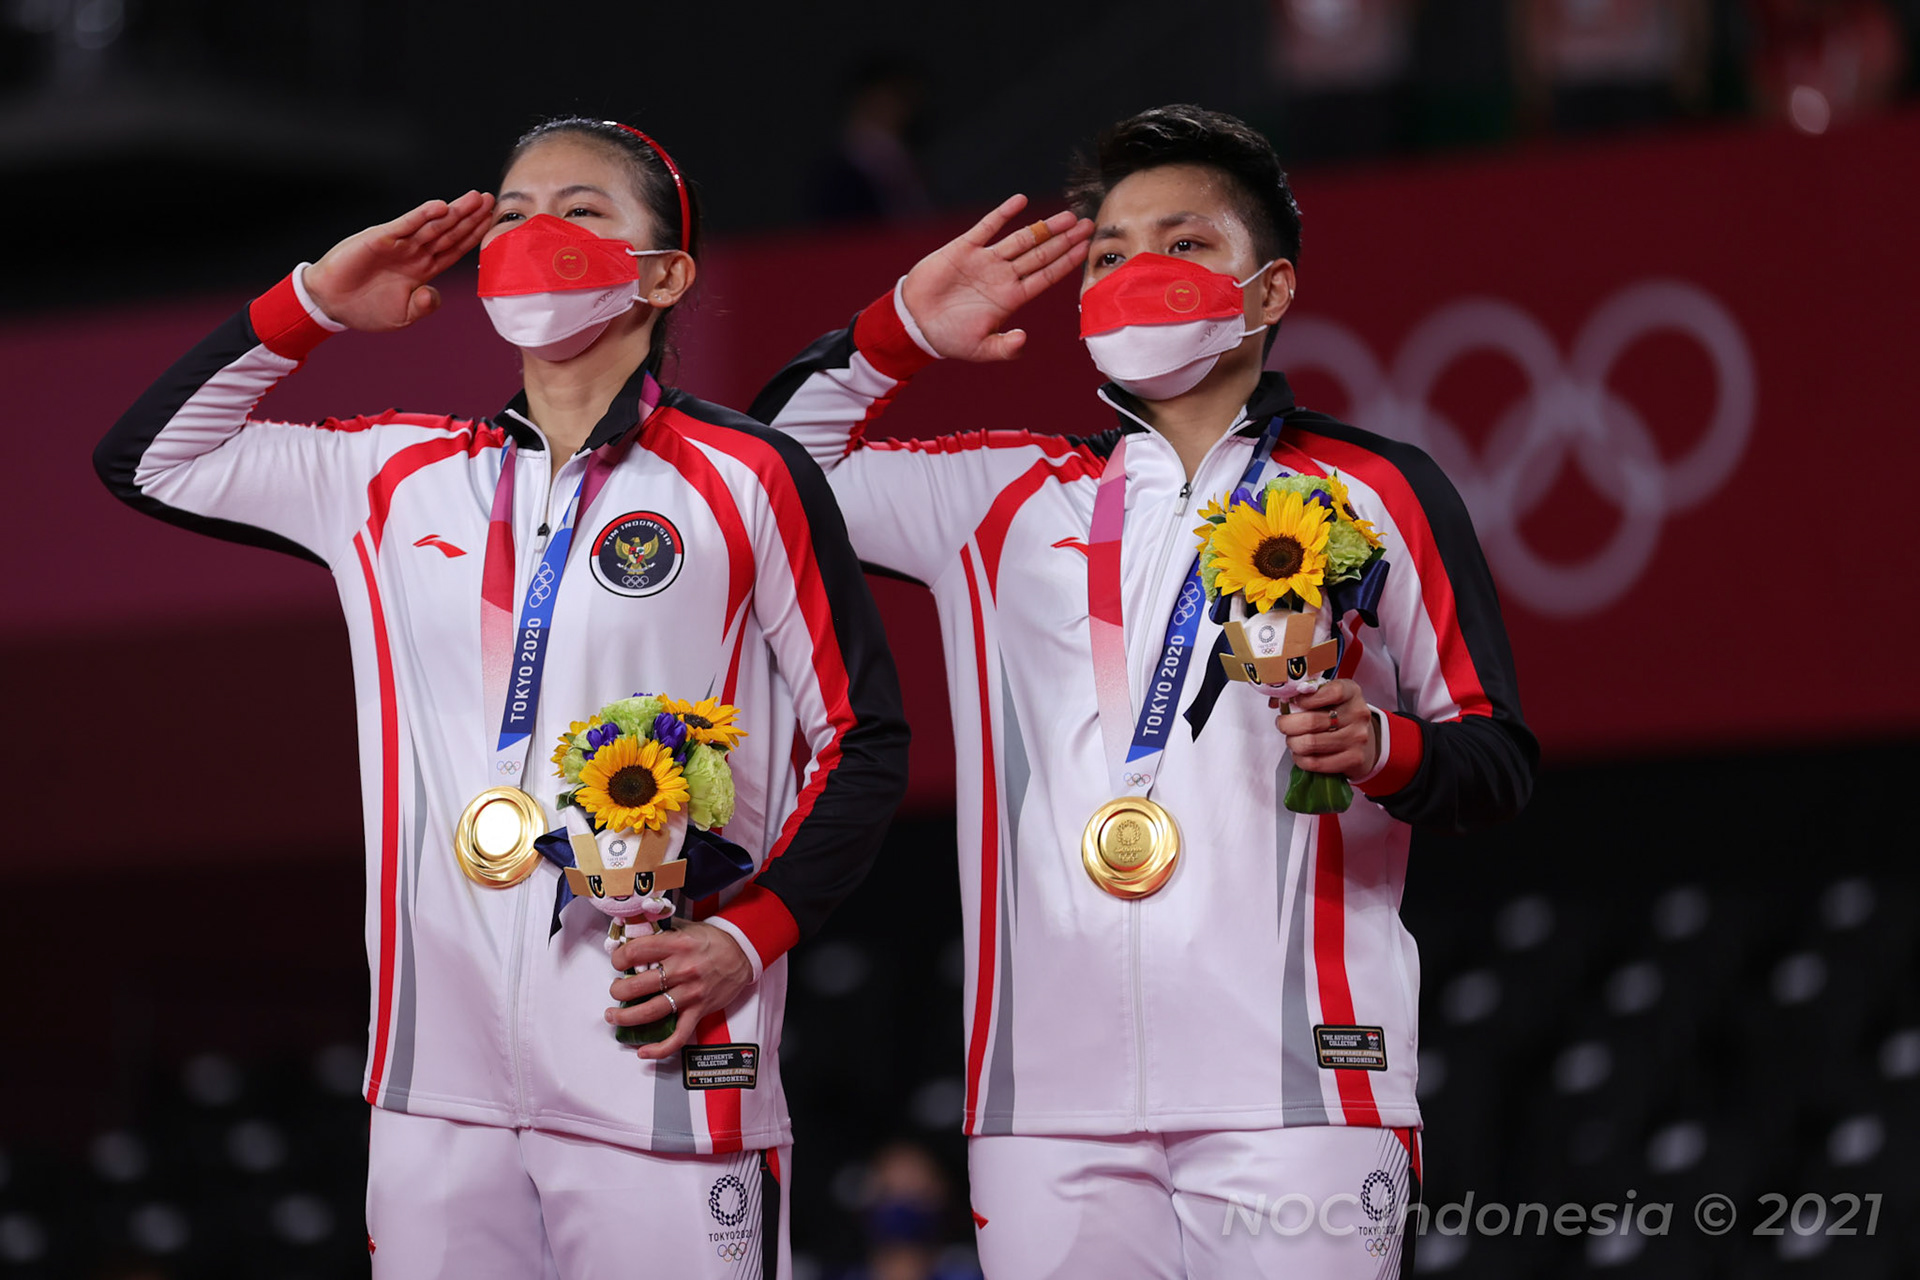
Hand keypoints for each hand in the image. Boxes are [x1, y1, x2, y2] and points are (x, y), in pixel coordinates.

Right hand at [301, 191, 494, 332]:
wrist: (332, 303)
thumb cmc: (366, 309)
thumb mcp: (402, 315)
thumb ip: (423, 306)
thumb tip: (433, 294)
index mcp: (423, 270)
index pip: (454, 249)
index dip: (473, 236)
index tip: (493, 224)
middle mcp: (414, 253)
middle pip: (449, 232)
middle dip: (470, 217)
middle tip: (491, 200)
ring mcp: (399, 244)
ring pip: (433, 225)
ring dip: (454, 211)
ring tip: (474, 198)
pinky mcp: (381, 238)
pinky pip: (406, 225)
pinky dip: (423, 215)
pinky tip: (441, 206)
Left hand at [606, 919, 753, 1060]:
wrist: (743, 952)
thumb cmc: (714, 940)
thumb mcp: (686, 928)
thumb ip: (661, 934)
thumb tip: (633, 937)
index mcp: (676, 945)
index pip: (636, 952)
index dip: (618, 958)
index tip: (617, 962)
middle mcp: (682, 969)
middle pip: (638, 985)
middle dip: (618, 991)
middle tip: (615, 990)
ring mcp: (691, 993)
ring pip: (651, 1011)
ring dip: (626, 1017)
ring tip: (614, 1016)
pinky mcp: (699, 1011)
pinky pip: (679, 1035)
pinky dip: (660, 1048)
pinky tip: (643, 1052)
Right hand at [899, 193, 1092, 360]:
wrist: (914, 322)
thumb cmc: (948, 338)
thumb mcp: (980, 349)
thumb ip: (1004, 348)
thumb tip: (1024, 339)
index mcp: (1011, 298)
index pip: (1046, 276)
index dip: (1066, 262)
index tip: (1085, 248)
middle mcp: (1004, 276)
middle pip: (1041, 253)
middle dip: (1065, 239)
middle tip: (1088, 224)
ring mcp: (986, 260)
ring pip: (1022, 238)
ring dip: (1044, 226)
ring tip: (1067, 216)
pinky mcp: (964, 248)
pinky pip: (987, 227)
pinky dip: (1003, 214)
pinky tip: (1021, 201)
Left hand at [1274, 679, 1378, 777]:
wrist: (1363, 743)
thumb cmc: (1338, 716)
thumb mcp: (1328, 697)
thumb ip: (1305, 694)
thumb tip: (1276, 701)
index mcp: (1351, 692)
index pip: (1329, 692)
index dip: (1305, 698)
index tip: (1293, 702)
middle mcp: (1358, 714)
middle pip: (1311, 721)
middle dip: (1287, 725)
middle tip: (1283, 725)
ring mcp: (1357, 738)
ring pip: (1310, 743)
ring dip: (1293, 743)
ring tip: (1292, 740)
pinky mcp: (1353, 759)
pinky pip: (1315, 762)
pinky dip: (1300, 759)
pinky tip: (1300, 754)